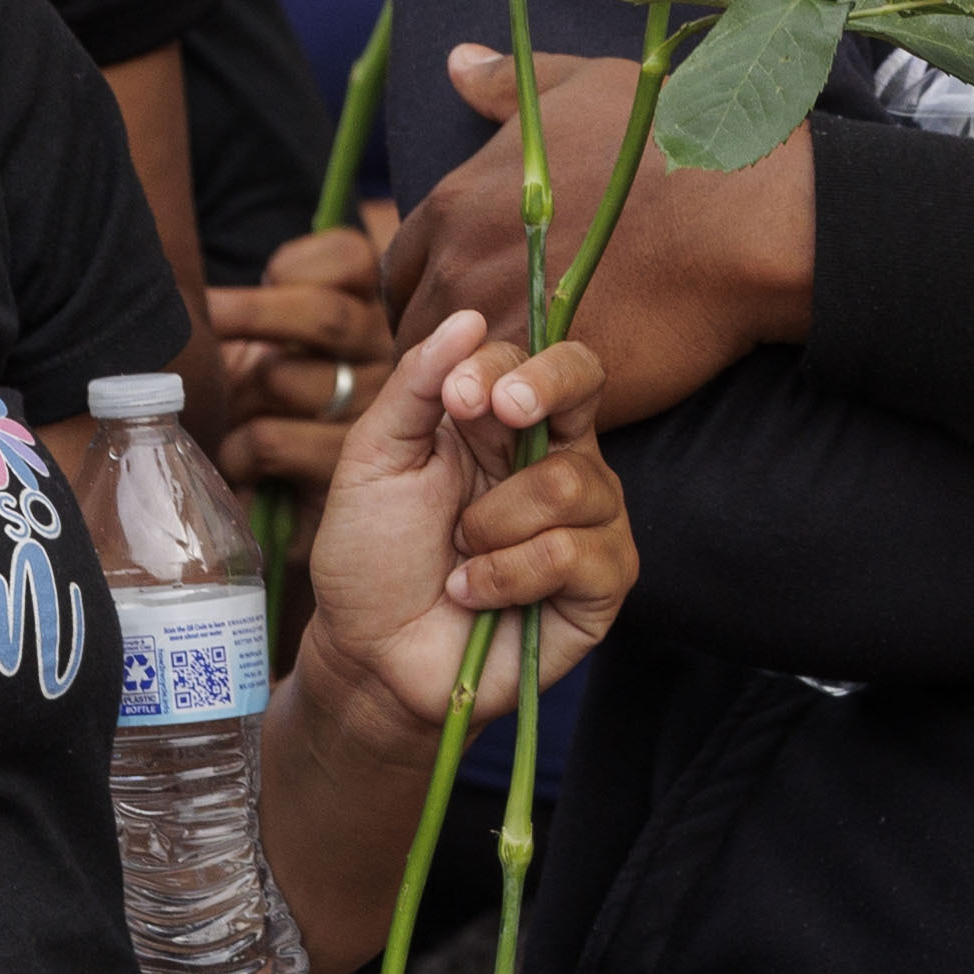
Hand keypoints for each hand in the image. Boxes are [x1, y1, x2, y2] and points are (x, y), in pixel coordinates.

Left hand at [210, 205, 405, 494]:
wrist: (284, 511)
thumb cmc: (259, 406)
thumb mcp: (255, 339)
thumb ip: (244, 302)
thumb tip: (169, 256)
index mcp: (371, 311)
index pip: (352, 259)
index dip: (294, 266)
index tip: (264, 278)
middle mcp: (385, 356)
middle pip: (324, 317)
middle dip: (251, 317)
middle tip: (201, 324)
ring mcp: (372, 415)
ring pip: (289, 379)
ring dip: (240, 394)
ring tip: (223, 407)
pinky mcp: (344, 471)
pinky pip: (273, 441)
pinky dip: (238, 448)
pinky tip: (236, 458)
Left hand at [298, 308, 632, 745]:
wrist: (372, 657)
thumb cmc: (372, 558)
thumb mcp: (374, 460)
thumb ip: (416, 386)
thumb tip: (467, 316)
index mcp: (508, 425)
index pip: (544, 359)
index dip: (514, 365)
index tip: (463, 397)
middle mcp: (559, 461)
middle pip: (588, 385)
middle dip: (540, 390)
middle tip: (497, 418)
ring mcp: (588, 522)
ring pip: (576, 482)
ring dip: (497, 522)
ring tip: (460, 556)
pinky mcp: (601, 585)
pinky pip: (578, 554)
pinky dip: (511, 574)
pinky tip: (478, 593)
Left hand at [393, 45, 809, 426]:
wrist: (745, 220)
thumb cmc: (671, 142)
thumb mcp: (582, 89)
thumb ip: (507, 87)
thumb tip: (456, 61)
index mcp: (457, 202)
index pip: (402, 265)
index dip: (429, 283)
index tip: (463, 296)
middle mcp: (463, 268)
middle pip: (418, 329)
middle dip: (442, 344)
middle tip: (488, 350)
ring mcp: (504, 329)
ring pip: (455, 381)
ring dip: (476, 386)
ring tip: (517, 386)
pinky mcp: (550, 381)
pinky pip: (512, 414)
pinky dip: (522, 413)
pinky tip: (553, 402)